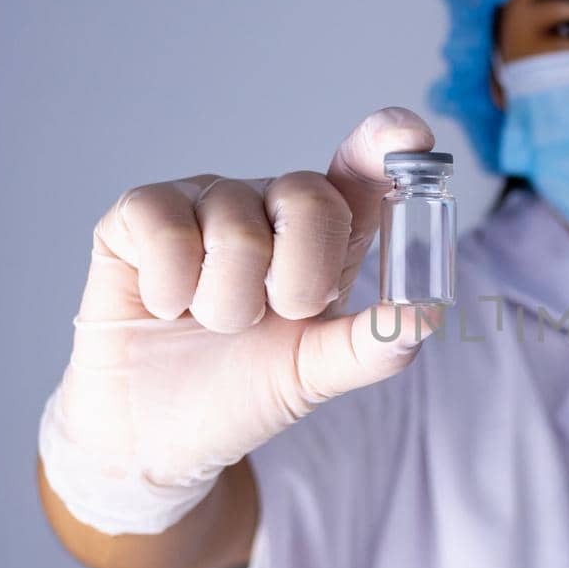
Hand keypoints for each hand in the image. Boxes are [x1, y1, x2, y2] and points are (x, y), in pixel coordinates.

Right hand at [37, 106, 440, 534]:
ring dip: (226, 304)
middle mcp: (270, 205)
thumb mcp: (313, 374)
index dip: (383, 144)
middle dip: (297, 280)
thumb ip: (370, 347)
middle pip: (308, 197)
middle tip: (274, 316)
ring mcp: (207, 202)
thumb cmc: (241, 391)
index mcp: (326, 236)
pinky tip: (164, 306)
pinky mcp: (141, 212)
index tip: (409, 133)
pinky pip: (168, 230)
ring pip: (236, 230)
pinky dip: (171, 288)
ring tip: (212, 322)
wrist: (156, 434)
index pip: (361, 173)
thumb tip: (426, 316)